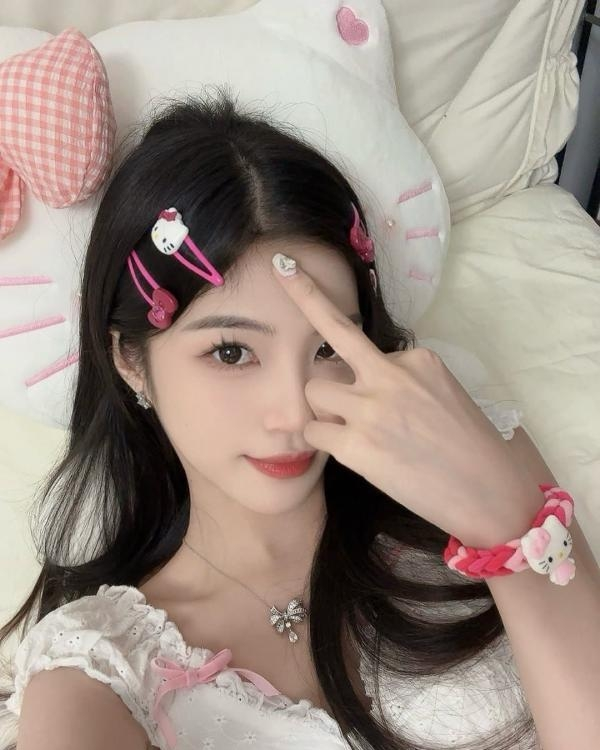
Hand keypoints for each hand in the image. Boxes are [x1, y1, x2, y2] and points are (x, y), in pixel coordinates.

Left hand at [272, 254, 532, 545]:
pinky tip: (351, 453)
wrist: (491, 494)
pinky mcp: (357, 446)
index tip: (290, 270)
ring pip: (314, 392)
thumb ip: (404, 378)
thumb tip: (360, 380)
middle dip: (311, 315)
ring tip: (351, 432)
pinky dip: (323, 443)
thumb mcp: (445, 394)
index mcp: (418, 359)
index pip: (362, 344)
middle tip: (291, 286)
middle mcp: (392, 375)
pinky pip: (314, 433)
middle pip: (332, 338)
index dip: (334, 330)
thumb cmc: (473, 448)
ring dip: (323, 411)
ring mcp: (372, 409)